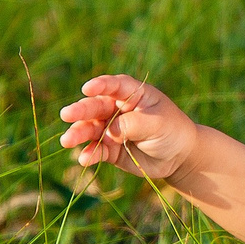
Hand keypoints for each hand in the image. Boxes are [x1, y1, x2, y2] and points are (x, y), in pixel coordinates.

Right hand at [58, 75, 198, 181]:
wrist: (178, 157)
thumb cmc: (172, 131)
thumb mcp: (157, 124)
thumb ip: (132, 125)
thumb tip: (108, 132)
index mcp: (133, 94)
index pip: (115, 86)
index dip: (101, 85)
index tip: (88, 88)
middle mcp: (118, 109)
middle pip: (96, 107)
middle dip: (80, 111)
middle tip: (66, 114)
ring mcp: (112, 129)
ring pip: (91, 130)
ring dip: (78, 134)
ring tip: (67, 141)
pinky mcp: (110, 150)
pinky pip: (97, 151)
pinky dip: (90, 154)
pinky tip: (84, 158)